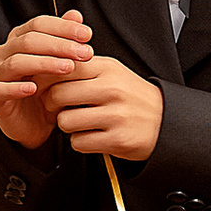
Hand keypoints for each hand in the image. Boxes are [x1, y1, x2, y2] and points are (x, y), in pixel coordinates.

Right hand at [0, 10, 91, 149]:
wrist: (36, 124)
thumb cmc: (50, 88)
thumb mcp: (63, 63)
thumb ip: (67, 39)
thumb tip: (76, 14)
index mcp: (20, 38)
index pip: (39, 24)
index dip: (63, 27)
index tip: (88, 35)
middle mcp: (5, 53)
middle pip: (29, 41)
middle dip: (59, 45)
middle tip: (85, 53)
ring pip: (16, 62)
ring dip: (44, 63)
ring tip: (68, 68)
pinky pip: (0, 89)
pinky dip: (16, 88)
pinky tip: (34, 89)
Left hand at [50, 53, 165, 161]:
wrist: (166, 121)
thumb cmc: (132, 97)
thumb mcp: (112, 72)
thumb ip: (82, 68)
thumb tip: (44, 70)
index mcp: (108, 68)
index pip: (62, 68)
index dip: (47, 80)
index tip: (49, 88)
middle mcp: (112, 89)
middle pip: (58, 95)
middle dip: (53, 105)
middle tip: (62, 108)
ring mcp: (116, 115)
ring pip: (65, 121)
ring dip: (67, 126)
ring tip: (82, 122)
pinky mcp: (117, 140)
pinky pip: (78, 142)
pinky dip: (81, 142)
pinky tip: (93, 135)